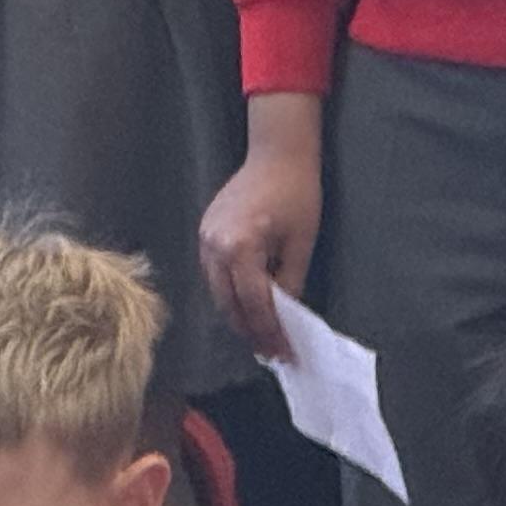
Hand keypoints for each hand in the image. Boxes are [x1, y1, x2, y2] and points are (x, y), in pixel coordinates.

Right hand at [199, 103, 321, 355]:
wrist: (277, 152)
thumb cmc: (296, 192)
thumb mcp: (301, 244)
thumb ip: (290, 284)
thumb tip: (286, 318)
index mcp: (240, 248)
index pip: (254, 304)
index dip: (270, 332)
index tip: (284, 353)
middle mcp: (214, 246)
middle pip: (229, 304)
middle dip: (252, 331)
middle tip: (273, 350)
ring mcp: (205, 238)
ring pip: (217, 292)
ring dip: (238, 314)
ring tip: (262, 332)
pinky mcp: (204, 232)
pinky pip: (214, 274)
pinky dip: (229, 292)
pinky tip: (248, 302)